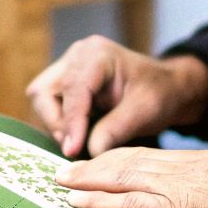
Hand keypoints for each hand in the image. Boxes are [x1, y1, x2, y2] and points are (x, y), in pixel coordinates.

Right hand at [25, 35, 207, 157]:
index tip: (72, 150)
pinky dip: (60, 124)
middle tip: (76, 149)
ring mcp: (68, 67)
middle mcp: (77, 56)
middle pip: (44, 92)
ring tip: (80, 143)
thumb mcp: (144, 112)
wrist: (166, 88)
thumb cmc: (159, 94)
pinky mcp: (64, 81)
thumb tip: (89, 152)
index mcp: (98, 55)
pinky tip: (80, 135)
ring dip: (57, 125)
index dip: (70, 123)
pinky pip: (48, 105)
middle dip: (57, 124)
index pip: (73, 90)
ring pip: (41, 99)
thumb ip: (116, 130)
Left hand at [55, 147, 207, 207]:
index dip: (119, 159)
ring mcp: (178, 189)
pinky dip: (99, 201)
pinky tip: (78, 202)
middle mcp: (184, 170)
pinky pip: (128, 204)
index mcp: (200, 165)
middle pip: (128, 160)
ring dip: (86, 180)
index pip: (150, 158)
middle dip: (94, 165)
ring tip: (60, 182)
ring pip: (121, 177)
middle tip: (65, 169)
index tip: (98, 163)